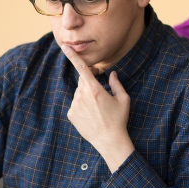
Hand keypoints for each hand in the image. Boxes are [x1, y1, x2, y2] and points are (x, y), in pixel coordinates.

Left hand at [60, 43, 135, 172]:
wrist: (109, 141)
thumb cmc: (118, 119)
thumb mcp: (123, 99)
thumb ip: (116, 84)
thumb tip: (112, 74)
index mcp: (94, 89)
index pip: (82, 68)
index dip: (72, 56)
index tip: (64, 46)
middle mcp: (82, 95)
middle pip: (83, 81)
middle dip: (90, 82)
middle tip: (101, 92)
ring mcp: (75, 105)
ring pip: (79, 93)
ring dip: (87, 95)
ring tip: (98, 109)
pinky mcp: (71, 114)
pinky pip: (75, 104)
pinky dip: (82, 105)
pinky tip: (92, 115)